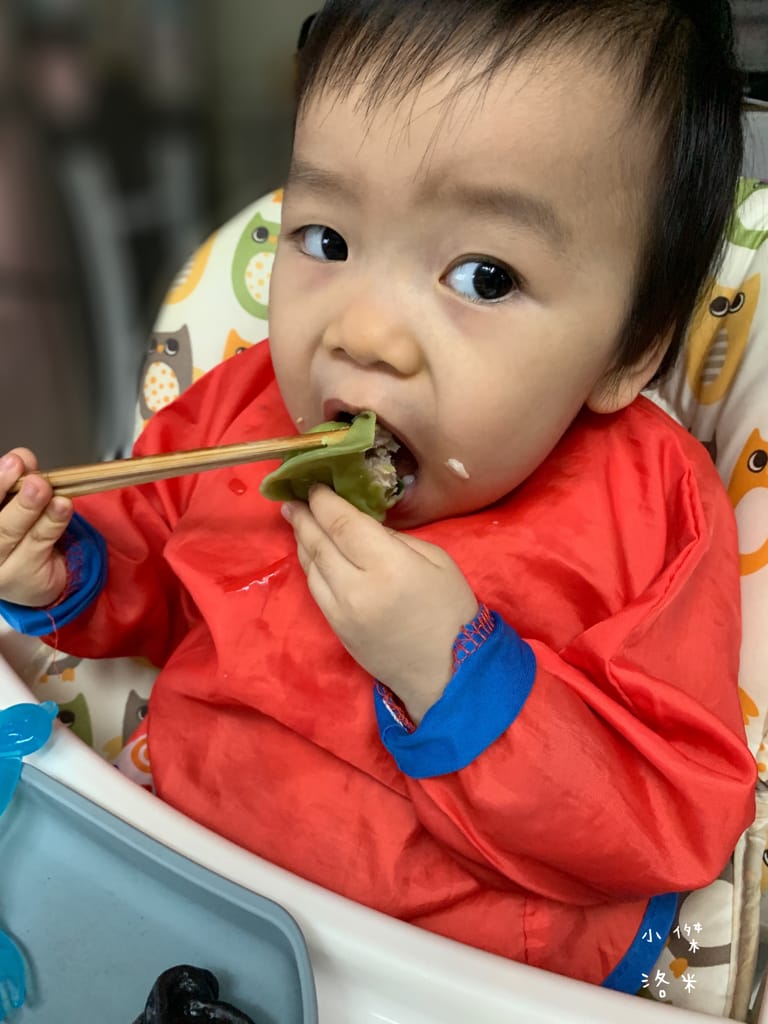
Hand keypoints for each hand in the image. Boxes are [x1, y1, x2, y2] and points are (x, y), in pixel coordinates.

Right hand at [0, 449, 72, 606]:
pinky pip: (39, 543)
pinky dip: (52, 521)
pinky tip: (63, 506)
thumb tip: (23, 457)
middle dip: (13, 495)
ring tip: (48, 490)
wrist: (32, 578)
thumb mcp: (12, 502)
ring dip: (31, 507)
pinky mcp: (21, 577)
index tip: (14, 461)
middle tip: (34, 479)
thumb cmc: (17, 534)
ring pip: (12, 531)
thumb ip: (16, 479)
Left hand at [283, 484, 478, 722]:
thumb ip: (397, 539)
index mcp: (388, 565)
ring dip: (302, 539)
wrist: (447, 672)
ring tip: (296, 519)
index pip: (343, 524)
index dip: (324, 502)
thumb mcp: (437, 560)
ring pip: (311, 566)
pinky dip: (309, 565)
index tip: (315, 485)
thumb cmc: (452, 611)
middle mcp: (356, 587)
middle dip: (304, 517)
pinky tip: (310, 552)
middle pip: (319, 543)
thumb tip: (364, 525)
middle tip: (293, 498)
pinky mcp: (336, 628)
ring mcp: (341, 611)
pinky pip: (315, 588)